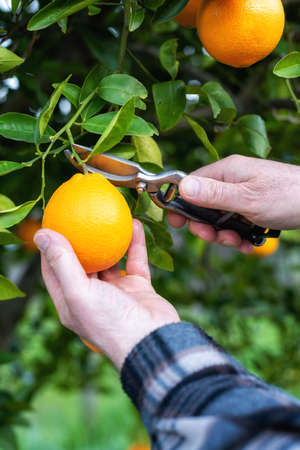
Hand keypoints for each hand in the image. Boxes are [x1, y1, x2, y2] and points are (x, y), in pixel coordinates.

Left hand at [34, 220, 179, 370]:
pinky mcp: (138, 288)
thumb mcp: (78, 291)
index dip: (50, 248)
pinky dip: (135, 243)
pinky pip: (135, 260)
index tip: (53, 223)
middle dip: (80, 240)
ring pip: (110, 261)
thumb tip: (41, 235)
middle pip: (81, 263)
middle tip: (80, 215)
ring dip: (109, 240)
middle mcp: (92, 297)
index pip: (54, 271)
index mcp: (72, 302)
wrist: (153, 340)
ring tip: (107, 217)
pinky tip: (134, 224)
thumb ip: (61, 262)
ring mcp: (116, 292)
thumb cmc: (110, 320)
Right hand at [168, 155, 299, 251]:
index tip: (176, 223)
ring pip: (219, 217)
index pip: (191, 184)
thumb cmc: (287, 196)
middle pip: (203, 204)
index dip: (181, 204)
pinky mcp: (252, 208)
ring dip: (223, 234)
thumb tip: (182, 187)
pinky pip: (235, 223)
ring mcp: (243, 195)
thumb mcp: (246, 199)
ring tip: (236, 242)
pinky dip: (237, 236)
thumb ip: (213, 194)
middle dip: (205, 225)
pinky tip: (246, 245)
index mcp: (226, 171)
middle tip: (212, 237)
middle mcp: (232, 181)